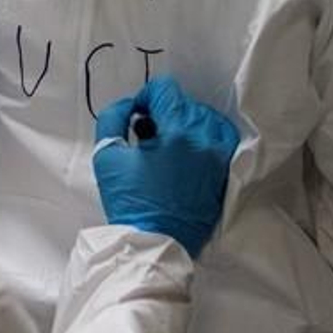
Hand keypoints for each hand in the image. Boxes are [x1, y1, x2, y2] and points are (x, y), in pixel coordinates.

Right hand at [91, 77, 239, 257]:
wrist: (155, 242)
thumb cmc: (130, 203)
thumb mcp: (107, 156)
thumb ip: (112, 118)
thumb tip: (128, 106)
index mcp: (176, 133)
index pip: (166, 89)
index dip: (145, 97)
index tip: (137, 115)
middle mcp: (203, 140)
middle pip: (184, 102)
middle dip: (163, 112)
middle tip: (148, 135)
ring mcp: (218, 157)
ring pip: (204, 117)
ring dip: (185, 123)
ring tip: (168, 145)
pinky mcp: (224, 172)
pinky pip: (221, 138)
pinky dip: (205, 136)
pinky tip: (188, 150)